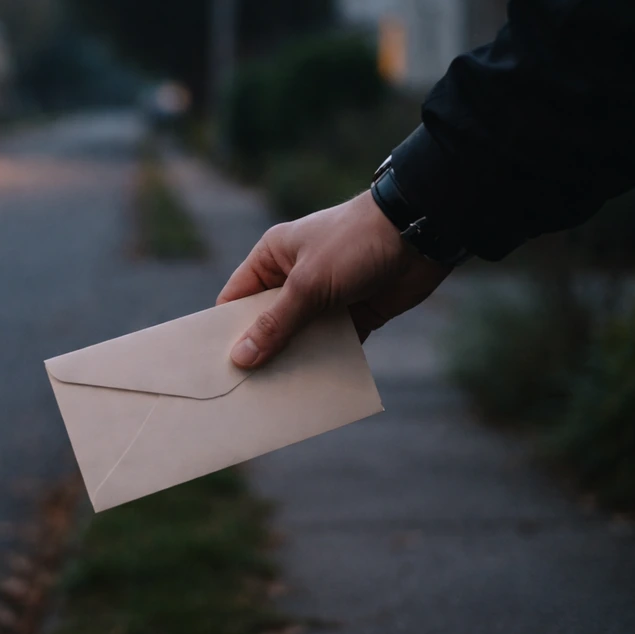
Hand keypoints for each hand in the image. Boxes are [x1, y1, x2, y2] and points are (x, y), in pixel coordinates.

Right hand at [217, 191, 451, 368]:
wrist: (419, 235)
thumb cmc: (354, 244)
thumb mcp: (308, 284)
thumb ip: (276, 323)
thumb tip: (241, 358)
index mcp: (273, 259)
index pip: (236, 299)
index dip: (225, 331)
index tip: (214, 366)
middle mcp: (293, 278)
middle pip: (266, 323)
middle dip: (258, 353)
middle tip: (242, 391)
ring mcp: (323, 298)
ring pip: (298, 338)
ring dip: (291, 362)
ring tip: (274, 398)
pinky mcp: (353, 315)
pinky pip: (330, 345)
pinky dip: (324, 363)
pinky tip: (312, 390)